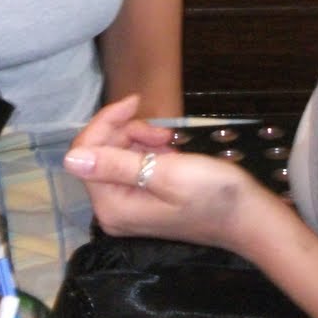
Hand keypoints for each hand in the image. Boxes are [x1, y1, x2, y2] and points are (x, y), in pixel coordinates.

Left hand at [63, 95, 265, 251]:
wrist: (248, 216)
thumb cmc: (211, 194)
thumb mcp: (165, 173)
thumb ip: (116, 165)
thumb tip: (70, 159)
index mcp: (112, 206)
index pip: (86, 155)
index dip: (106, 123)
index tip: (136, 102)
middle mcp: (113, 210)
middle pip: (100, 154)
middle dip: (127, 132)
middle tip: (163, 131)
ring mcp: (128, 207)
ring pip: (117, 156)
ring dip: (141, 140)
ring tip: (170, 141)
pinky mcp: (143, 201)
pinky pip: (133, 166)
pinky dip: (149, 151)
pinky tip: (171, 150)